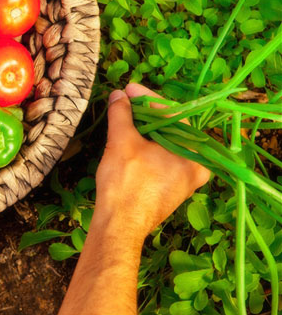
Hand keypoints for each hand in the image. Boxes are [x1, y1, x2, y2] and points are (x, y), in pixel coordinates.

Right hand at [59, 84, 209, 314]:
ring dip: (143, 129)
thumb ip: (122, 114)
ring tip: (124, 115)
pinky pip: (159, 159)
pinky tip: (129, 137)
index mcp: (194, 155)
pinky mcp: (168, 190)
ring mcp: (183, 181)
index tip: (128, 89)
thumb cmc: (126, 183)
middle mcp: (195, 168)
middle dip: (145, 113)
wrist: (118, 226)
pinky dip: (145, 146)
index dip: (147, 98)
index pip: (172, 115)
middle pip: (169, 129)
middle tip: (125, 100)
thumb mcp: (122, 141)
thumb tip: (118, 95)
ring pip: (163, 144)